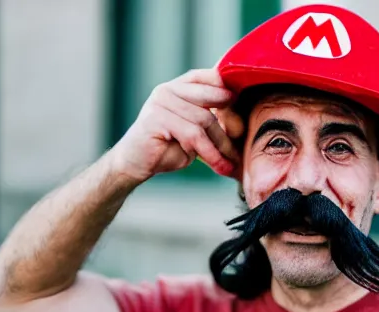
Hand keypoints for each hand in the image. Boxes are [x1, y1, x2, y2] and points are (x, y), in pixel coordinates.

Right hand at [109, 68, 242, 182]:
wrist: (135, 164)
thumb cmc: (167, 148)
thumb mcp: (194, 132)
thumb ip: (211, 122)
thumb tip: (240, 126)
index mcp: (178, 88)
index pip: (208, 77)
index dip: (227, 88)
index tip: (243, 102)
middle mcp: (168, 90)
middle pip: (213, 100)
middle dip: (229, 124)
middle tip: (240, 144)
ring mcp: (161, 102)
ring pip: (205, 120)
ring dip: (221, 146)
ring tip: (229, 163)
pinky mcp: (157, 118)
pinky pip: (193, 135)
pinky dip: (210, 153)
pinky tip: (219, 166)